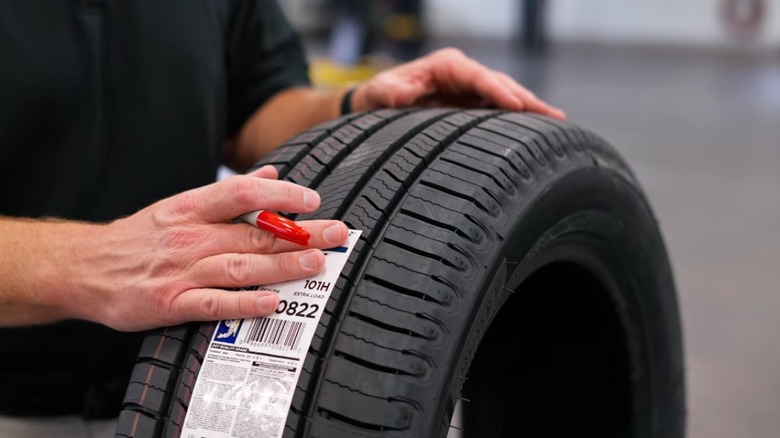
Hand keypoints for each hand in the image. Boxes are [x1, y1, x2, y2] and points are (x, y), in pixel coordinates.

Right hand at [72, 166, 347, 331]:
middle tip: (339, 234)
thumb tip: (272, 173)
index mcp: (191, 207)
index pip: (243, 192)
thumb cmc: (140, 236)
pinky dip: (245, 304)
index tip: (312, 200)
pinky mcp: (172, 303)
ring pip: (241, 267)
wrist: (85, 268)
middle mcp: (190, 236)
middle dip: (302, 234)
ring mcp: (182, 271)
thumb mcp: (180, 204)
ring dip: (283, 266)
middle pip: (255, 233)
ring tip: (317, 263)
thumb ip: (228, 193)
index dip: (280, 194)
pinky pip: (214, 304)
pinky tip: (272, 302)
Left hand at [350, 47, 565, 119]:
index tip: (517, 105)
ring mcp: (469, 89)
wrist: (374, 104)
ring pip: (505, 96)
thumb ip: (390, 93)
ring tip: (557, 123)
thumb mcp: (379, 92)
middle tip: (553, 116)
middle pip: (501, 84)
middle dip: (526, 99)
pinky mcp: (470, 105)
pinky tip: (538, 131)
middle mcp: (463, 74)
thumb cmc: (377, 96)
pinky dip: (518, 118)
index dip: (498, 91)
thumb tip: (405, 94)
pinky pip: (498, 110)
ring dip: (529, 109)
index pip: (479, 77)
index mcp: (446, 65)